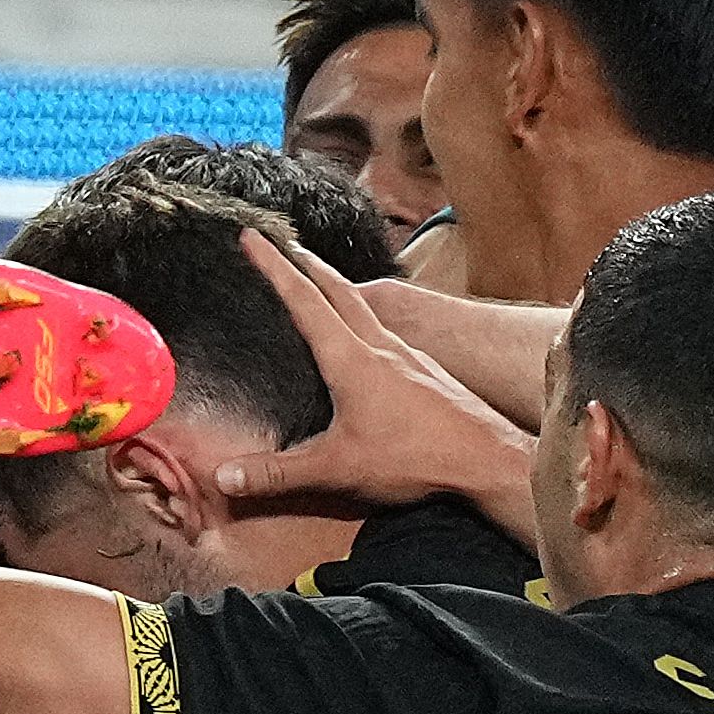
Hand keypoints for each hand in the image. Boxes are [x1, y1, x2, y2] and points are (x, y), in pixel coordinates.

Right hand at [209, 231, 537, 524]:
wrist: (489, 460)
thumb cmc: (416, 459)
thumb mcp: (336, 469)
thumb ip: (278, 474)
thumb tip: (223, 476)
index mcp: (351, 359)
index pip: (304, 300)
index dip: (274, 267)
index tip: (253, 236)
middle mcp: (381, 346)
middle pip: (338, 290)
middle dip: (306, 263)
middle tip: (283, 243)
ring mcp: (409, 355)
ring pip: (366, 306)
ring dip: (337, 286)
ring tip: (320, 280)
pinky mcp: (428, 371)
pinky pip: (387, 330)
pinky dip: (364, 317)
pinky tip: (366, 338)